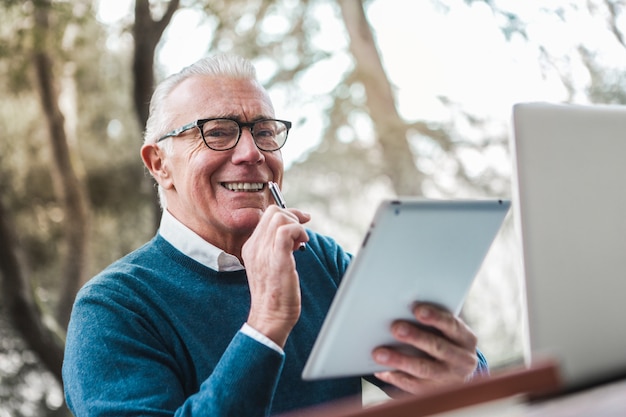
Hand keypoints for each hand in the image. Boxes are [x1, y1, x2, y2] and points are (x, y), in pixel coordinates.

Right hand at [243, 205, 309, 347]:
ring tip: (301, 243)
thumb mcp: (270, 266)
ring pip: (279, 218)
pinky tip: (302, 244)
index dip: (287, 215)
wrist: (270, 317)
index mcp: (251, 247)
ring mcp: (264, 252)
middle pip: (272, 212)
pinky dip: (298, 231)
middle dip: (293, 217)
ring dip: (296, 225)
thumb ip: (276, 249)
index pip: (266, 216)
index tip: (301, 223)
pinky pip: (286, 231)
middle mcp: (254, 247)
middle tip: (302, 235)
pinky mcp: (277, 259)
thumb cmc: (275, 295)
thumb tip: (293, 234)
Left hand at [372, 303, 478, 394]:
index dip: (435, 317)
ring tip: (379, 353)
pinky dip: (396, 377)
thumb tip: (402, 309)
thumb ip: (433, 322)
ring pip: (424, 369)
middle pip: (438, 347)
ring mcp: (450, 378)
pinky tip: (381, 370)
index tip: (417, 310)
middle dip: (415, 337)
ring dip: (400, 360)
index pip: (452, 325)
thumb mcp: (448, 332)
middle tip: (395, 328)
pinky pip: (414, 386)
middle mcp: (462, 359)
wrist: (459, 373)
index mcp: (466, 339)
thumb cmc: (445, 341)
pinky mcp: (435, 392)